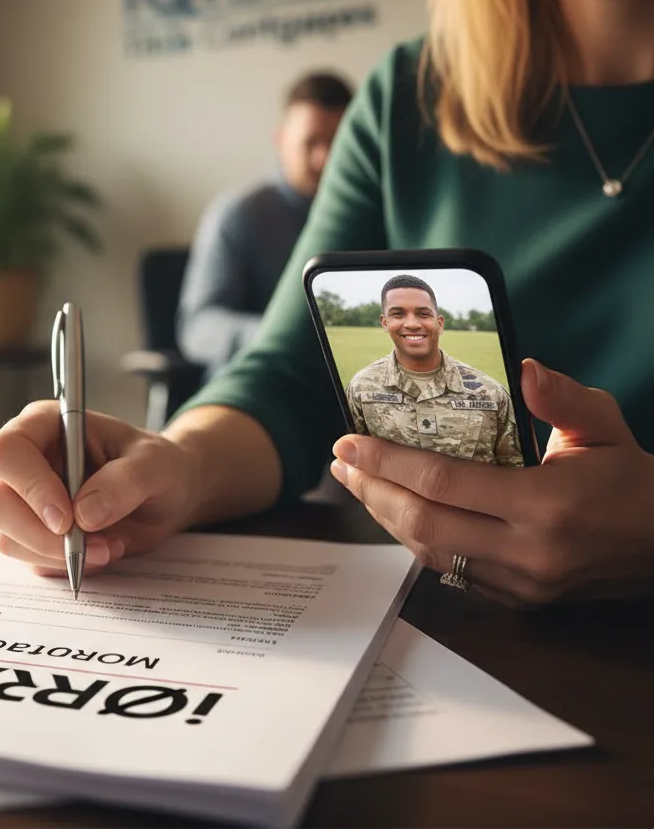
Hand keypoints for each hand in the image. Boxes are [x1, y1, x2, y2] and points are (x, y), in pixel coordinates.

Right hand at [0, 402, 199, 575]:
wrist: (165, 497)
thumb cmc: (156, 465)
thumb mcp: (156, 464)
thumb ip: (126, 480)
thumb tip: (84, 514)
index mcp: (45, 425)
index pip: (6, 451)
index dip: (29, 486)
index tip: (67, 517)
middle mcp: (26, 461)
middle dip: (40, 535)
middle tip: (91, 544)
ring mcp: (24, 500)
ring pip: (7, 538)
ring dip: (57, 554)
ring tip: (110, 546)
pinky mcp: (32, 534)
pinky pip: (29, 560)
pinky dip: (64, 566)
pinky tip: (100, 551)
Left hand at [330, 359, 653, 605]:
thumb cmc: (633, 482)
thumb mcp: (605, 426)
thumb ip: (563, 397)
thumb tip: (524, 368)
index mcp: (545, 504)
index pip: (442, 483)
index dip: (387, 461)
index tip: (348, 443)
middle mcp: (527, 551)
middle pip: (422, 523)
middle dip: (372, 490)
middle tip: (343, 463)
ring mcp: (520, 583)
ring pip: (429, 553)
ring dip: (385, 517)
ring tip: (359, 484)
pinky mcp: (518, 598)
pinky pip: (450, 571)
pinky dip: (415, 540)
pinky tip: (397, 513)